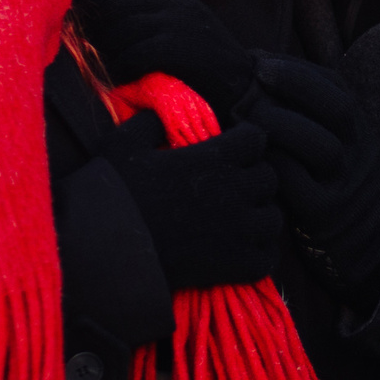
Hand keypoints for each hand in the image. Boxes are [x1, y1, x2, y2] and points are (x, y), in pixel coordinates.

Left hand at [71, 0, 256, 114]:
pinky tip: (119, 80)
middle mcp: (177, 2)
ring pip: (123, 29)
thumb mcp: (177, 31)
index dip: (93, 1)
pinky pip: (138, 53)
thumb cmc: (202, 66)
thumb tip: (96, 24)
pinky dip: (122, 68)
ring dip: (106, 53)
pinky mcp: (184, 48)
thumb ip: (147, 21)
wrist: (244, 88)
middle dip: (94, 30)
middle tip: (85, 53)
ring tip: (102, 71)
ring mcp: (182, 23)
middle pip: (115, 6)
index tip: (78, 22)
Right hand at [110, 119, 284, 291]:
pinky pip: (268, 257)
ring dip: (260, 215)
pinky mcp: (236, 265)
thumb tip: (162, 114)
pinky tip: (243, 249)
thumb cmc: (113, 193)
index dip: (245, 141)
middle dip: (253, 177)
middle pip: (268, 177)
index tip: (231, 148)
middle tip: (232, 185)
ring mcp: (239, 231)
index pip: (256, 139)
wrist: (105, 250)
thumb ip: (150, 122)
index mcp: (214, 159)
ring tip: (240, 219)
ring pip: (274, 218)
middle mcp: (235, 191)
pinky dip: (260, 253)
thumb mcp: (123, 143)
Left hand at [242, 55, 379, 296]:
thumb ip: (311, 112)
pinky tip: (249, 155)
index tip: (257, 60)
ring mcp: (344, 182)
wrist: (377, 239)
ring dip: (278, 123)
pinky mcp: (324, 214)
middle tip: (249, 78)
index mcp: (358, 127)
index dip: (295, 69)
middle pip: (337, 107)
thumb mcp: (341, 141)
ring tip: (243, 114)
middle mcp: (358, 150)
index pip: (335, 86)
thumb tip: (256, 70)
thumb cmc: (340, 180)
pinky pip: (296, 185)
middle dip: (292, 85)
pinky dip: (271, 164)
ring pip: (319, 145)